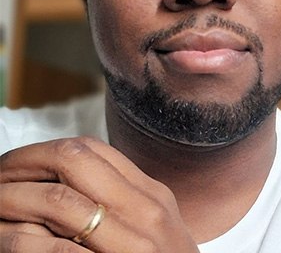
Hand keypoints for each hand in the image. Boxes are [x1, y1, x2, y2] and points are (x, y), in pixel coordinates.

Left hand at [0, 137, 198, 252]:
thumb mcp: (155, 227)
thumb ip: (124, 201)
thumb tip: (73, 183)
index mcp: (152, 194)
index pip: (91, 149)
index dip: (44, 149)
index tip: (16, 162)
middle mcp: (147, 210)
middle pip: (74, 161)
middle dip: (24, 162)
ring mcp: (135, 242)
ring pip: (61, 201)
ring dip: (14, 200)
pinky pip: (58, 250)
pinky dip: (23, 242)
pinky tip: (8, 240)